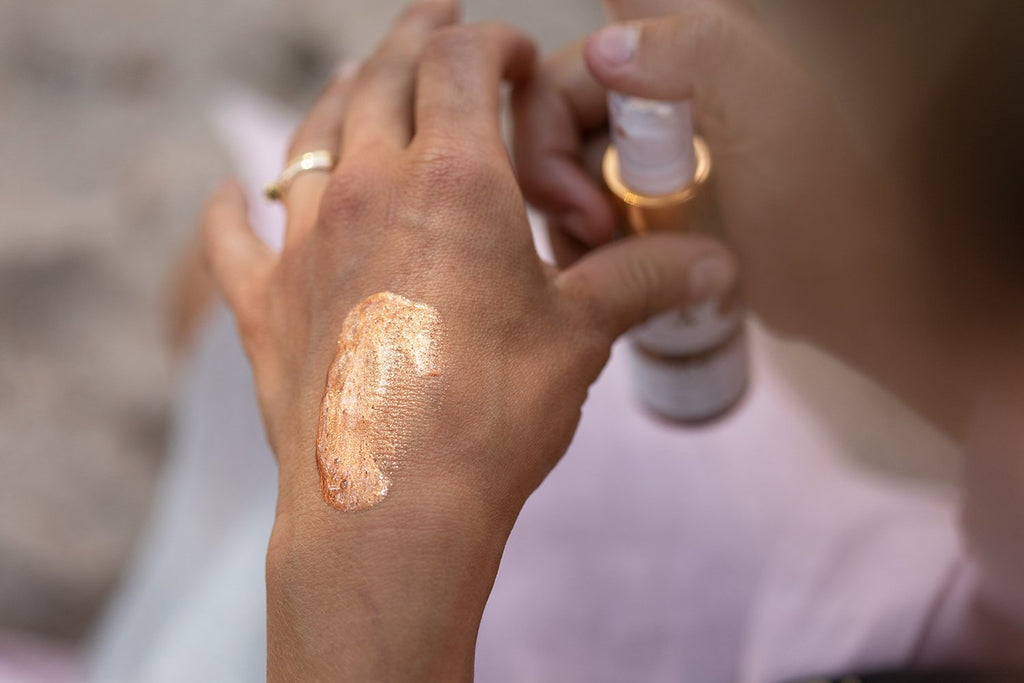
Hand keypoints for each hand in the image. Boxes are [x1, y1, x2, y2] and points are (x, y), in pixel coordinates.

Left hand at [202, 1, 734, 678]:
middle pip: (381, 77)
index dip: (493, 41)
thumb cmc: (492, 416)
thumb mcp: (579, 337)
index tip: (516, 55)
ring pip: (310, 136)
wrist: (392, 508)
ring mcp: (303, 243)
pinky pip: (233, 237)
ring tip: (358, 82)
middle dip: (415, 38)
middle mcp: (365, 190)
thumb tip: (716, 263)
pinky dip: (232, 209)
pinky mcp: (264, 304)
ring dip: (339, 98)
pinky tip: (228, 194)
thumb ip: (643, 280)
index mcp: (449, 180)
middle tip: (437, 21)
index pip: (462, 63)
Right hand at [514, 2, 977, 435]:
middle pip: (554, 98)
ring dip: (564, 212)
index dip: (558, 81)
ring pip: (562, 157)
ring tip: (605, 258)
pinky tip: (610, 268)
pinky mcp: (651, 196)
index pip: (592, 34)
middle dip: (552, 165)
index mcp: (693, 37)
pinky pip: (584, 203)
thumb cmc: (831, 205)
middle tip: (588, 224)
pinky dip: (582, 237)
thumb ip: (696, 51)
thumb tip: (604, 47)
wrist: (858, 295)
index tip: (567, 152)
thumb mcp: (770, 113)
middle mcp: (663, 80)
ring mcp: (654, 142)